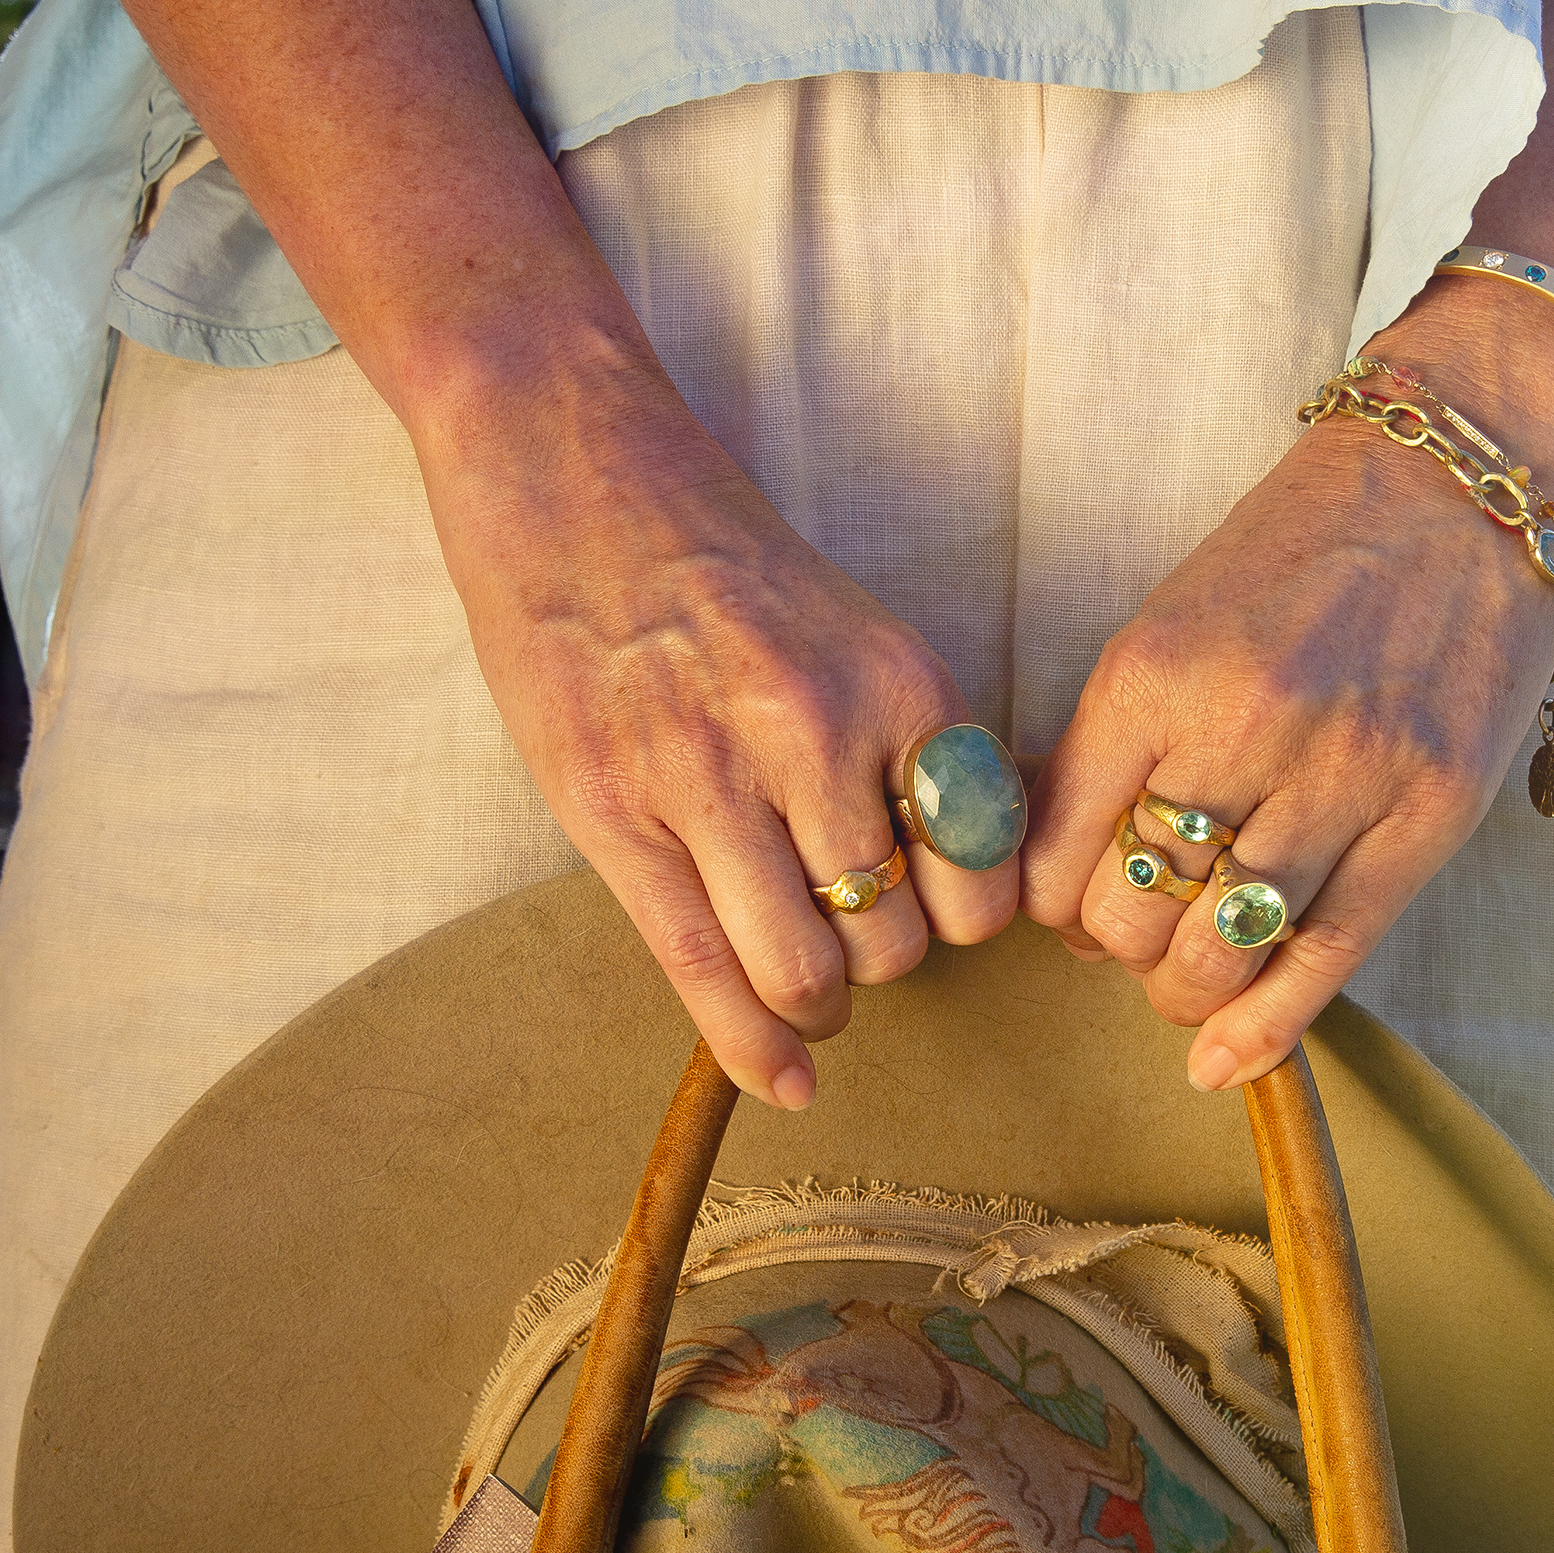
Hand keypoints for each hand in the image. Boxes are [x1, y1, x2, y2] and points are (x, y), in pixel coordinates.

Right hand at [411, 331, 1016, 1109]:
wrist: (571, 470)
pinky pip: (702, 969)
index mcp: (898, 686)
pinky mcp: (612, 814)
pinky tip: (783, 1082)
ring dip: (816, 1002)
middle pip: (895, 937)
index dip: (963, 916)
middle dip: (881, 961)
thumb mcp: (854, 631)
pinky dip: (752, 1047)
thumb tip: (970, 867)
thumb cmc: (719, 559)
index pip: (981, 872)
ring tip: (802, 984)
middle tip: (849, 937)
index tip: (934, 910)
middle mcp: (815, 736)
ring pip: (807, 969)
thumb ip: (907, 746)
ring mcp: (707, 779)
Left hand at [1020, 281, 1553, 1087]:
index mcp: (1156, 672)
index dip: (1049, 902)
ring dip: (1185, 989)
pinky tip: (1226, 1062)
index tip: (1069, 899)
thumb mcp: (1176, 619)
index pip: (1058, 850)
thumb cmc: (1302, 550)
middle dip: (1117, 945)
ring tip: (1189, 974)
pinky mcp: (1431, 813)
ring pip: (1223, 951)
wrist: (1462, 477)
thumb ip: (1113, 739)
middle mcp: (1246, 726)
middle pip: (1131, 915)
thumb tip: (1046, 859)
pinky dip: (1266, 1028)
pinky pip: (1330, 956)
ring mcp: (1348, 774)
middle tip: (1138, 927)